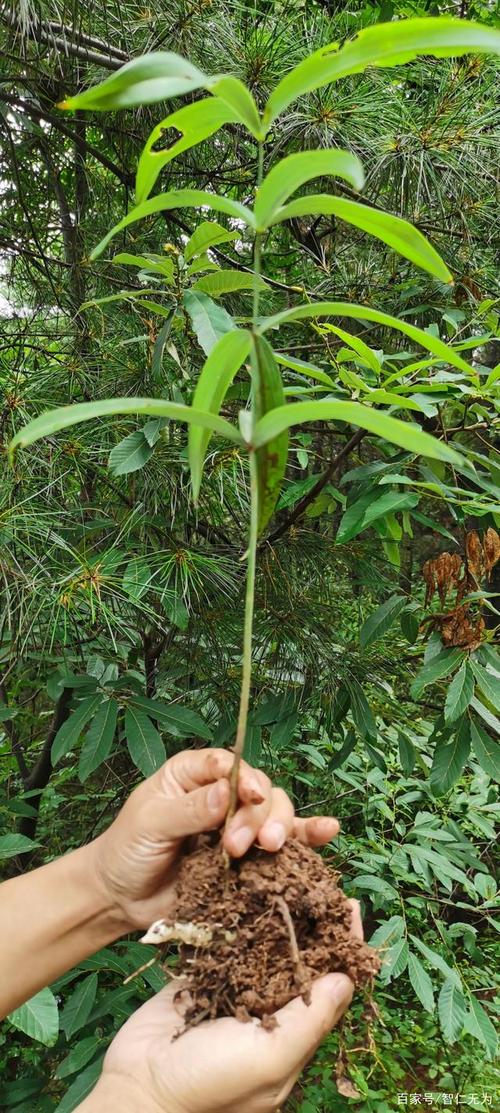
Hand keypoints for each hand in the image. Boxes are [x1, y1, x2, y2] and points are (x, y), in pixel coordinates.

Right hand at [80, 901, 362, 1112]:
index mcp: (293, 1036)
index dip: (341, 948)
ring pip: (263, 947)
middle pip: (299, 961)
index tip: (348, 907)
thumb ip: (310, 1020)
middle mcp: (269, 1012)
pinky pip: (225, 944)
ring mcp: (235, 993)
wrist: (140, 1086)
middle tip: (316, 882)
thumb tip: (347, 978)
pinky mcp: (203, 979)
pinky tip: (242, 889)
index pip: (329, 986)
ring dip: (274, 915)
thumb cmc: (211, 1083)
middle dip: (310, 923)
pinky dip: (235, 920)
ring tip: (285, 877)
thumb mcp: (270, 1058)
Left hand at [90, 748, 339, 930]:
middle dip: (258, 814)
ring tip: (270, 848)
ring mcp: (238, 826)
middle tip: (238, 845)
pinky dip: (308, 836)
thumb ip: (188, 810)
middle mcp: (222, 794)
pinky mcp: (249, 859)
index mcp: (194, 774)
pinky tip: (328, 832)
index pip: (228, 764)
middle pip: (259, 790)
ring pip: (275, 813)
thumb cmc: (127, 850)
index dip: (245, 777)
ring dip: (280, 828)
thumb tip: (226, 792)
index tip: (249, 795)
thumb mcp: (149, 824)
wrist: (122, 898)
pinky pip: (285, 843)